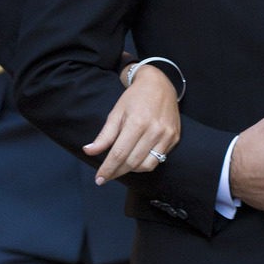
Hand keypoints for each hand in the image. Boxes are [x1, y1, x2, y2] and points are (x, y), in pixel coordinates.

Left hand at [83, 64, 181, 183]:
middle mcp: (154, 130)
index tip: (99, 179)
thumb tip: (88, 151)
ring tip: (121, 167)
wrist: (159, 85)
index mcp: (137, 122)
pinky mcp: (174, 138)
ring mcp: (167, 136)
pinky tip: (136, 159)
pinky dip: (145, 164)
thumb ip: (104, 136)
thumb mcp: (116, 113)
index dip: (108, 169)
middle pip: (132, 162)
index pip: (119, 154)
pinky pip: (158, 160)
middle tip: (107, 175)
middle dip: (116, 172)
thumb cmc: (134, 98)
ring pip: (146, 165)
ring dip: (131, 170)